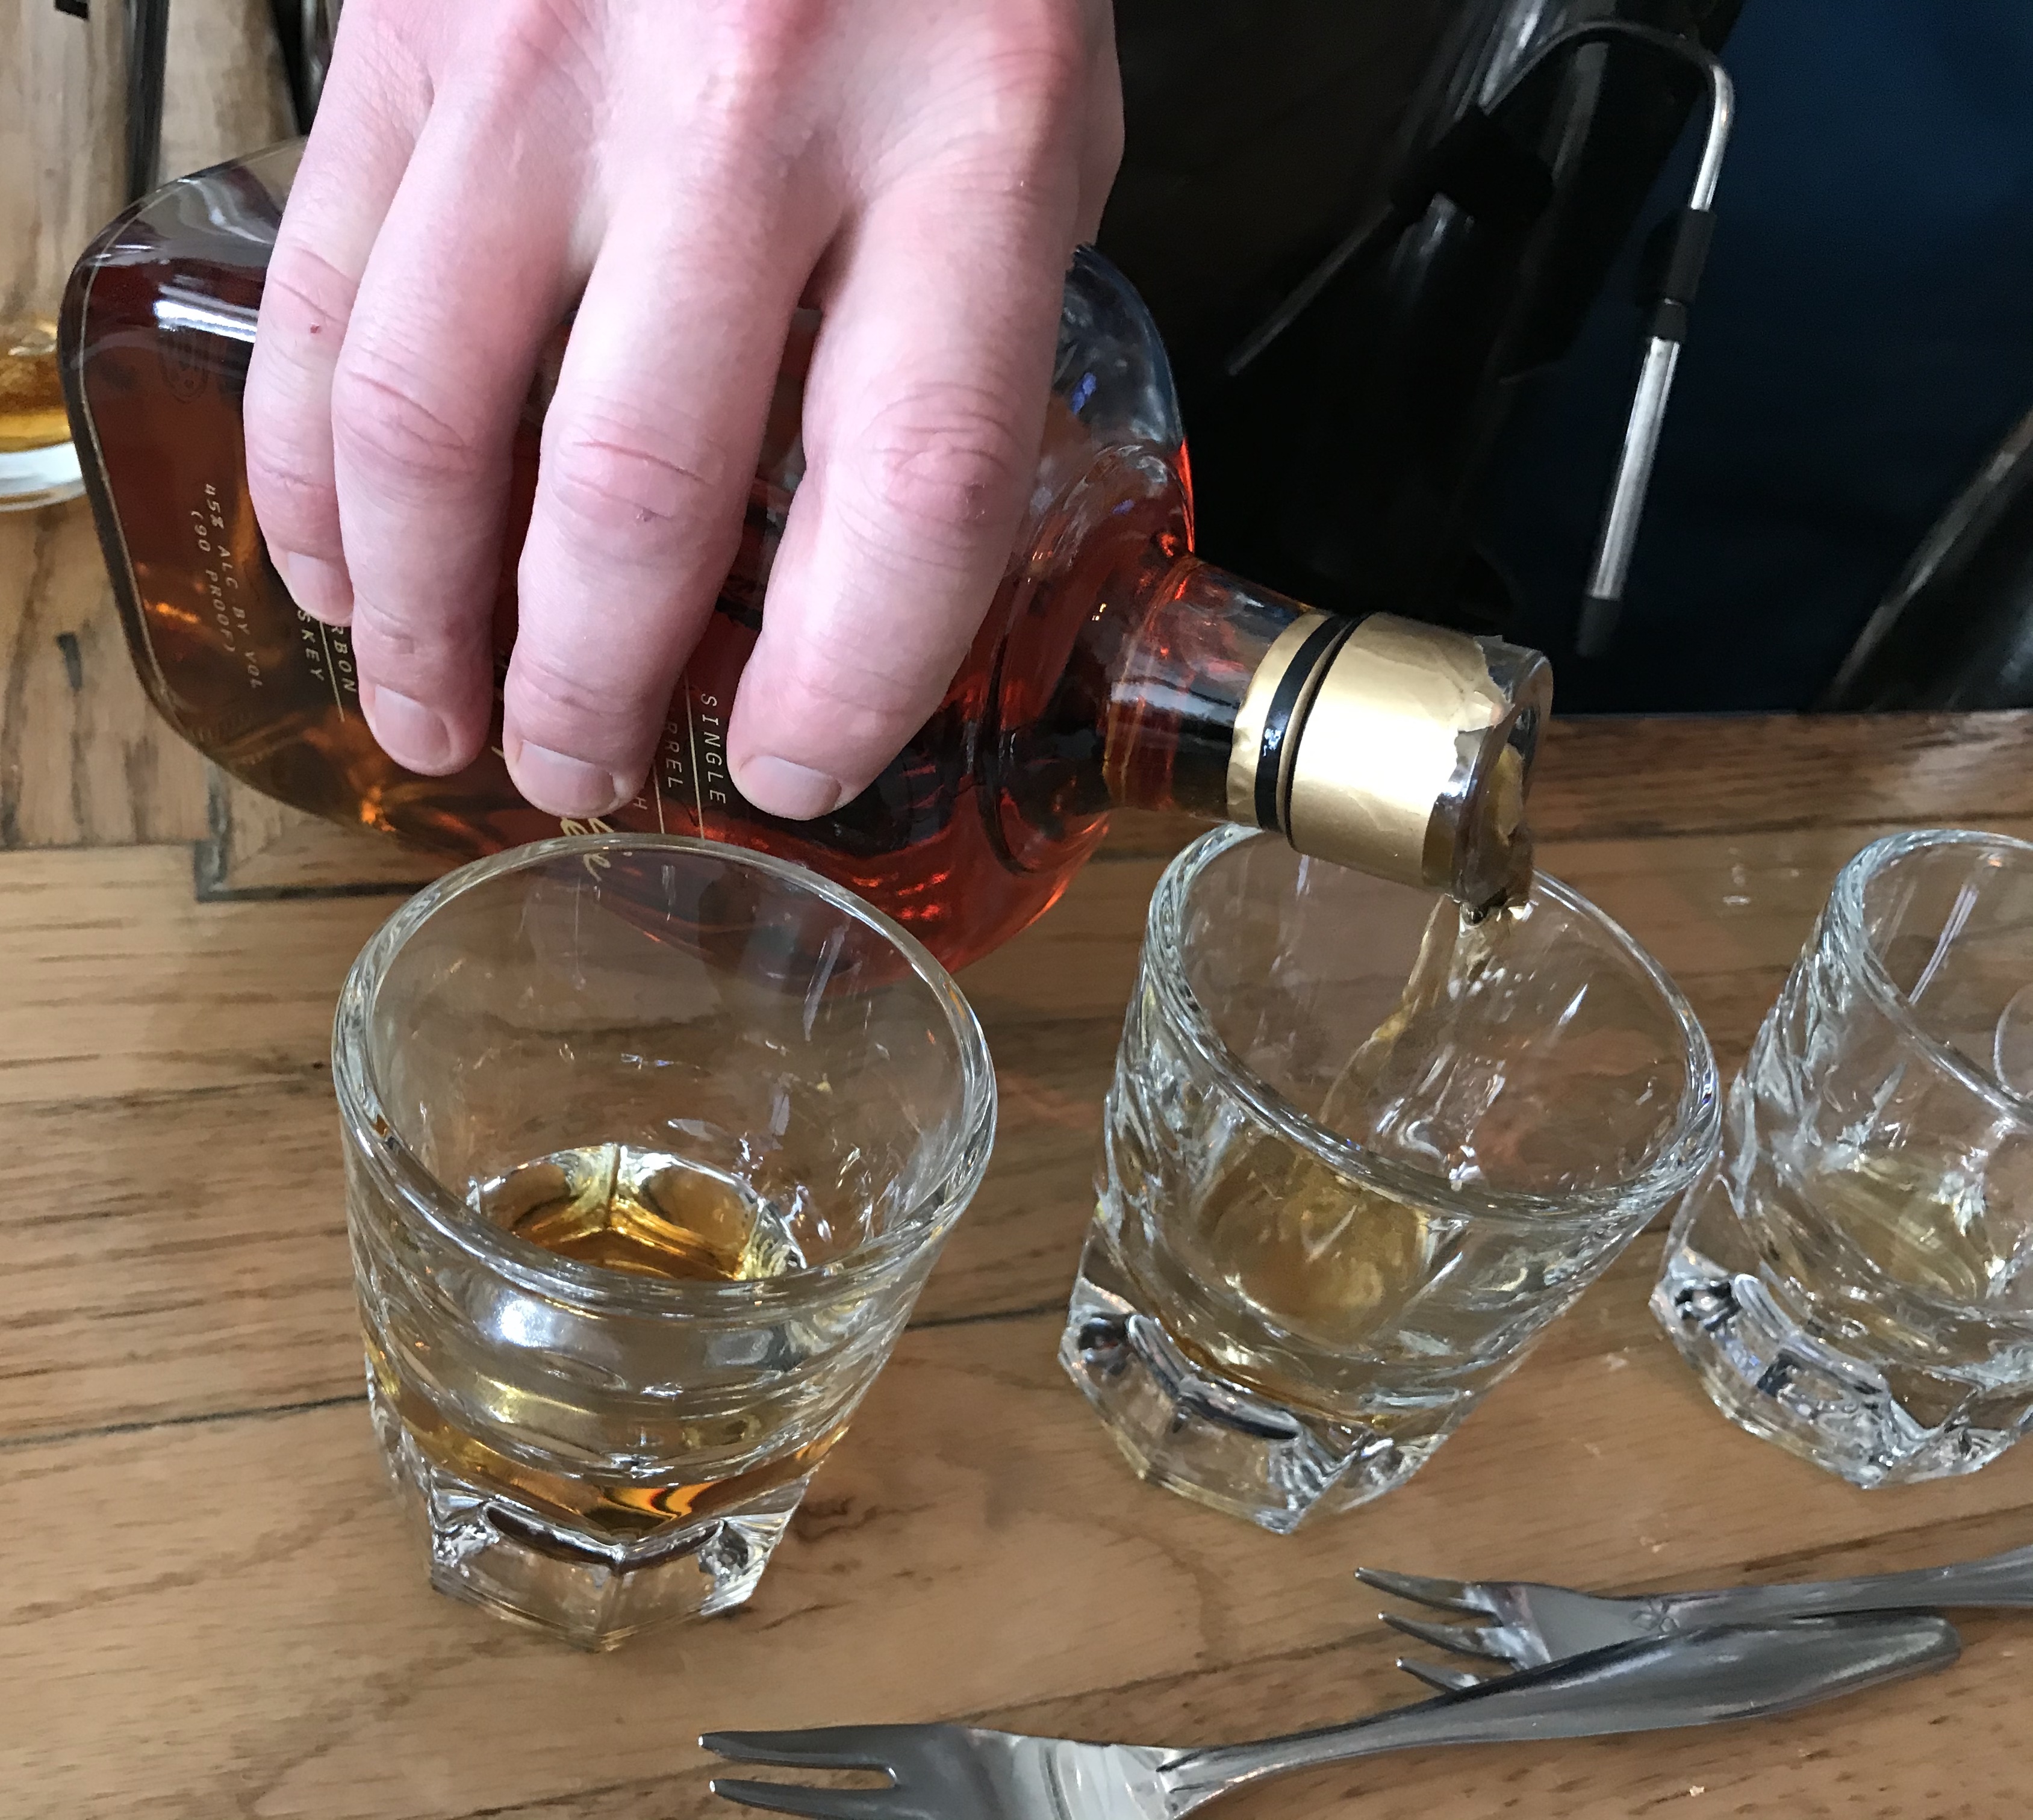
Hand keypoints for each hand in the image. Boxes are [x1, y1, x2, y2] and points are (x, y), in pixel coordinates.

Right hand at [244, 0, 1121, 818]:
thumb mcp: (1036, 122)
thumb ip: (958, 333)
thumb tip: (850, 560)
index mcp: (970, 145)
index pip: (911, 489)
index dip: (843, 677)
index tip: (789, 766)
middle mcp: (750, 108)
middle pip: (635, 489)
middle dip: (590, 685)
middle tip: (577, 774)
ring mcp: (550, 63)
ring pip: (432, 414)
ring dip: (421, 614)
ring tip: (432, 720)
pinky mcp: (406, 29)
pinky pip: (322, 290)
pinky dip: (308, 465)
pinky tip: (330, 566)